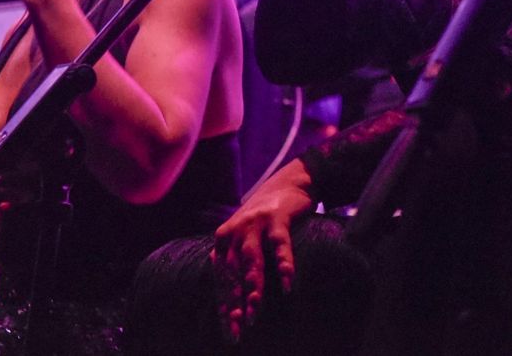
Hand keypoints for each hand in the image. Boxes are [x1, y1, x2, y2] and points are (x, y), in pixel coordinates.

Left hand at [210, 162, 316, 340]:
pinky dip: (283, 264)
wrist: (289, 181)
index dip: (225, 305)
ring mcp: (255, 223)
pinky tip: (287, 283)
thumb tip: (228, 297)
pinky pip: (279, 244)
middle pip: (232, 272)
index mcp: (224, 240)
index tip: (231, 330)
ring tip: (255, 308)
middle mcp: (234, 232)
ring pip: (251, 260)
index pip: (222, 279)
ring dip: (253, 285)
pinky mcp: (277, 217)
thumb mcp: (245, 236)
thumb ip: (235, 261)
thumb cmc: (266, 216)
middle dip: (234, 301)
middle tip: (239, 326)